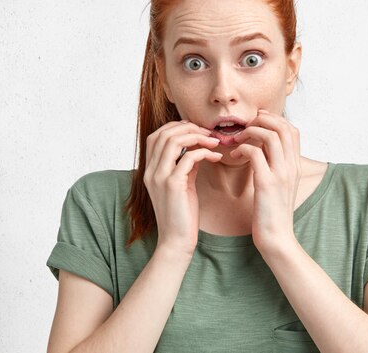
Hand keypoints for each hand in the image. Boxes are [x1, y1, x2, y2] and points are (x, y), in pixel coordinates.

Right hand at [144, 120, 221, 254]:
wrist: (176, 241)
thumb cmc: (182, 214)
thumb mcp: (182, 184)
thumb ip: (184, 165)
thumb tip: (196, 148)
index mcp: (150, 170)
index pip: (156, 135)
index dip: (176, 127)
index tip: (197, 131)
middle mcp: (151, 171)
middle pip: (164, 133)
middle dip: (188, 127)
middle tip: (208, 133)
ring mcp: (159, 177)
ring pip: (174, 140)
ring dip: (197, 136)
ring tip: (214, 142)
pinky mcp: (172, 185)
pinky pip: (189, 157)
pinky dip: (205, 152)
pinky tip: (216, 157)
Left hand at [229, 109, 300, 252]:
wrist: (277, 238)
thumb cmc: (273, 213)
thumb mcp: (280, 186)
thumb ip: (276, 167)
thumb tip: (264, 151)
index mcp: (295, 166)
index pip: (292, 130)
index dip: (275, 119)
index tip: (257, 122)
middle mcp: (291, 167)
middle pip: (283, 127)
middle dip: (263, 119)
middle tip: (245, 127)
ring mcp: (281, 174)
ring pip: (270, 135)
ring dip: (250, 131)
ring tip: (238, 139)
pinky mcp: (267, 183)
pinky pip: (255, 153)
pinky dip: (242, 148)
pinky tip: (234, 155)